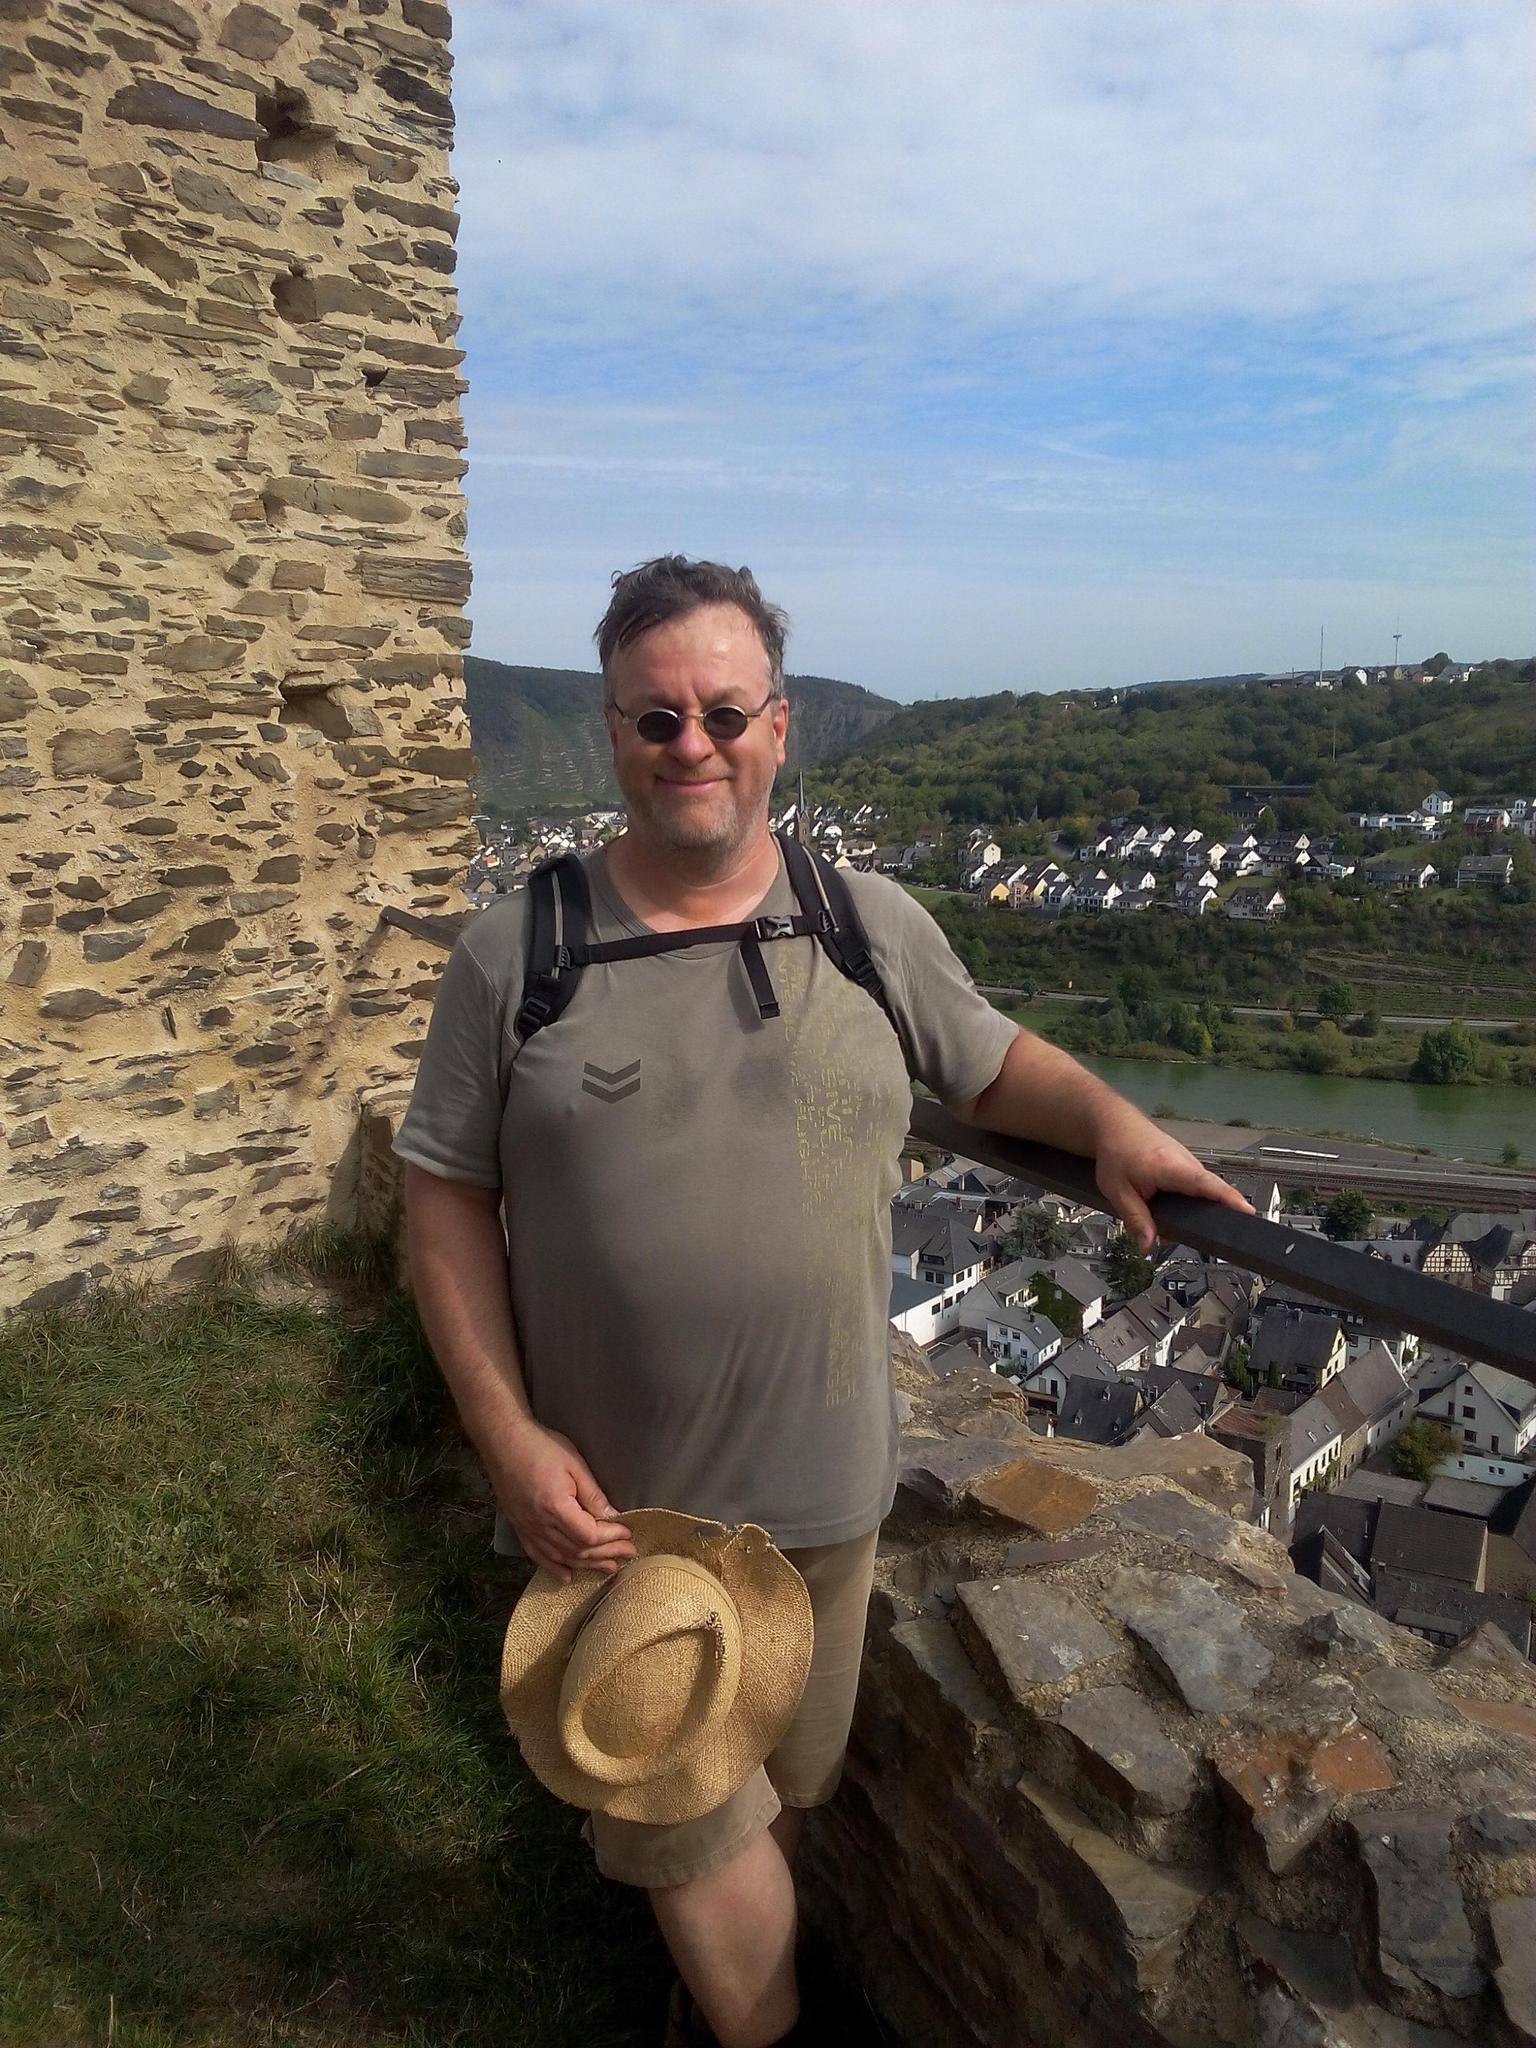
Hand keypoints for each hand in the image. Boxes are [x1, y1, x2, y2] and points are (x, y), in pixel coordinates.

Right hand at [489, 1422, 635, 1584]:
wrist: (503, 1441)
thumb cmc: (541, 1447)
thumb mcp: (575, 1465)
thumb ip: (593, 1496)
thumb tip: (612, 1518)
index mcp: (555, 1508)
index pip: (590, 1536)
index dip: (611, 1538)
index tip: (627, 1533)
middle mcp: (540, 1524)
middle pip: (578, 1551)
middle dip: (606, 1554)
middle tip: (628, 1554)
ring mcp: (527, 1528)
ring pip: (561, 1557)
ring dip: (587, 1564)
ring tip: (608, 1567)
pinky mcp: (519, 1527)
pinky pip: (538, 1555)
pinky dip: (554, 1568)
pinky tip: (567, 1576)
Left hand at [1091, 1100, 1253, 1252]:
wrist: (1116, 1125)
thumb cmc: (1117, 1150)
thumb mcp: (1118, 1191)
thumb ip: (1136, 1220)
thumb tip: (1147, 1245)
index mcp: (1172, 1167)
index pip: (1208, 1184)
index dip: (1230, 1199)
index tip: (1247, 1211)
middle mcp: (1187, 1162)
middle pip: (1209, 1194)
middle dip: (1201, 1218)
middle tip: (1176, 1232)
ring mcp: (1189, 1163)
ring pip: (1200, 1193)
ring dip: (1188, 1209)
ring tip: (1160, 1215)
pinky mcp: (1186, 1166)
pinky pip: (1194, 1187)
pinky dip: (1184, 1200)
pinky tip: (1166, 1204)